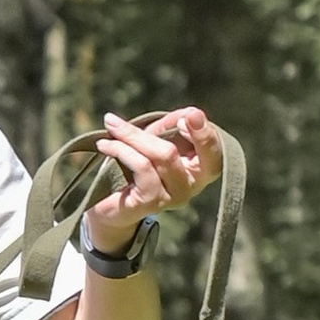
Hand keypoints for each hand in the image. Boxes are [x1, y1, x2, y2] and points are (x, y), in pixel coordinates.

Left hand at [90, 105, 221, 250]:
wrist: (114, 206)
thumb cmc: (140, 168)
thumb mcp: (158, 139)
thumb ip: (173, 125)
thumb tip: (190, 113)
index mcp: (201, 169)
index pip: (213, 152)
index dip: (205, 134)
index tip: (191, 115)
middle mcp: (193, 186)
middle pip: (177, 149)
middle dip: (153, 128)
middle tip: (126, 116)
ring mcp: (173, 196)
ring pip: (161, 155)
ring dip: (131, 136)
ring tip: (111, 126)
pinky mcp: (153, 203)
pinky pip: (142, 167)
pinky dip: (122, 150)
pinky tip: (105, 144)